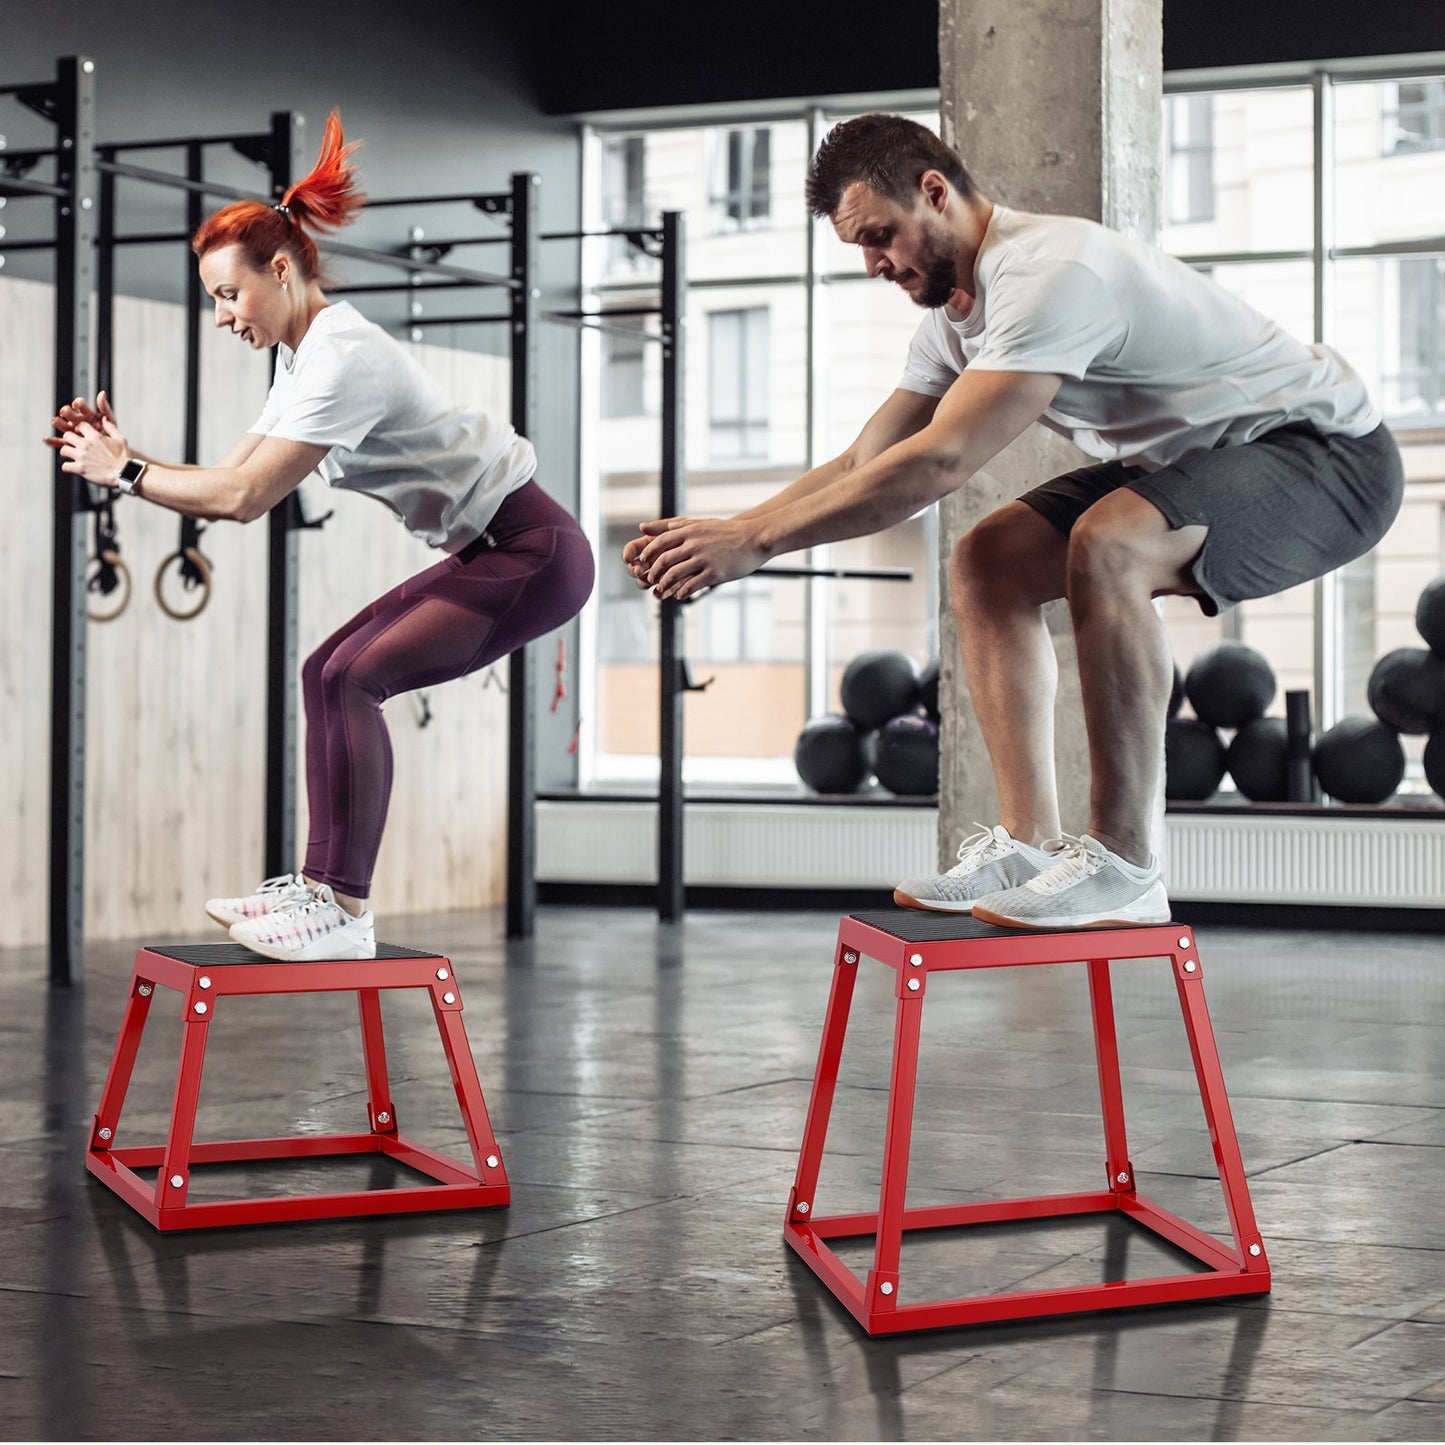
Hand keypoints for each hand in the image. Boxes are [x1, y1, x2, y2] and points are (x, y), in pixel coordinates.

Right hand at [44, 389, 120, 449]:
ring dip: (58, 422)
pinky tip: (46, 439)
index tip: (76, 405)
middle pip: (69, 413)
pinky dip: (52, 441)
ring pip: (63, 425)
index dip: (78, 403)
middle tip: (64, 412)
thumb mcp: (110, 421)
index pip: (81, 405)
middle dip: (66, 412)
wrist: (112, 451)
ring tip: (54, 421)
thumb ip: (105, 408)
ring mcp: (73, 431)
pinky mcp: (70, 442)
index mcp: (87, 413)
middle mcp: (78, 420)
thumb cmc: (111, 434)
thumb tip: (102, 393)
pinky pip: (60, 441)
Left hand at [53, 415, 129, 487]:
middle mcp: (86, 445)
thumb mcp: (121, 439)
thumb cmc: (124, 458)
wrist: (125, 474)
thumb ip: (111, 428)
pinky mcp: (80, 469)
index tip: (82, 434)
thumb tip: (104, 419)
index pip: (80, 426)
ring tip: (71, 456)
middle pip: (67, 436)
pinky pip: (65, 466)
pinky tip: (72, 468)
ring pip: (63, 450)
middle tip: (73, 444)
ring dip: (67, 453)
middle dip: (69, 440)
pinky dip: (67, 467)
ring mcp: (81, 457)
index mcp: (95, 437)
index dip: (80, 429)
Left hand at [629, 516, 766, 600]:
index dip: (648, 553)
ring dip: (665, 585)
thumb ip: (679, 526)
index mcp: (690, 531)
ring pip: (675, 574)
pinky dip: (682, 592)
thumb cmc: (728, 532)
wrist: (754, 539)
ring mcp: (704, 559)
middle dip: (654, 572)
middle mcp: (694, 544)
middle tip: (649, 580)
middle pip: (665, 560)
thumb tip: (659, 527)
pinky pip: (692, 585)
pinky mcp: (715, 573)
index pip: (661, 542)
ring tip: (662, 591)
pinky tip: (680, 595)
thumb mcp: (702, 523)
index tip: (642, 562)